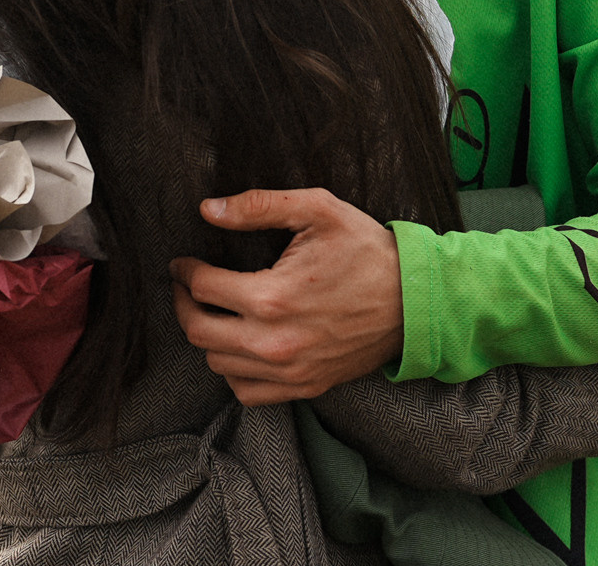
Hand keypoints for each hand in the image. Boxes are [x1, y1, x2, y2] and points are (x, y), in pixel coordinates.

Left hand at [168, 188, 402, 404]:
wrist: (415, 300)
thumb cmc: (367, 251)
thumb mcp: (319, 210)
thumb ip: (259, 206)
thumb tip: (209, 209)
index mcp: (272, 297)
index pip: (202, 288)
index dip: (184, 271)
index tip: (182, 263)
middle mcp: (274, 342)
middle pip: (198, 331)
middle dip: (183, 304)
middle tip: (185, 286)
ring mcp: (289, 371)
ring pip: (217, 363)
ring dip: (207, 336)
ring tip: (212, 311)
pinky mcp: (304, 387)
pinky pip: (246, 392)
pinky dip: (232, 370)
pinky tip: (238, 345)